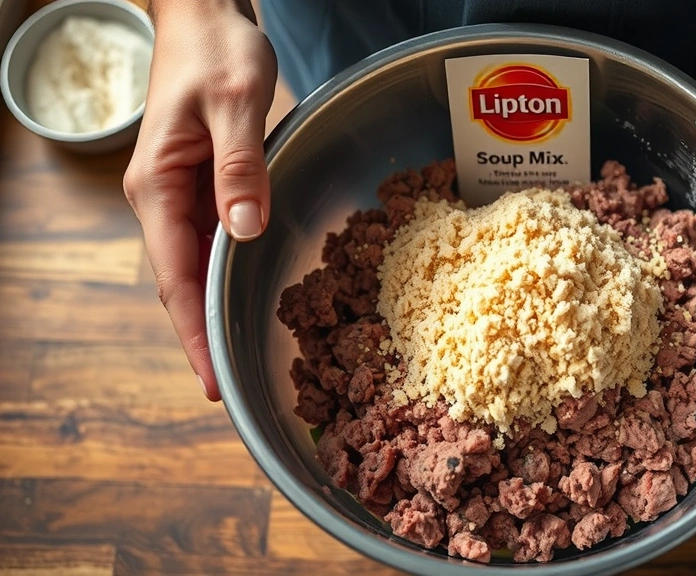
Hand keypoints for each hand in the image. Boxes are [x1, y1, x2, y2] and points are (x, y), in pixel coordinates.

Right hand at [123, 1, 276, 400]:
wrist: (205, 14)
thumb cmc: (216, 50)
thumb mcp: (236, 104)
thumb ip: (240, 168)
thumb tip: (242, 234)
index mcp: (158, 187)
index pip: (174, 278)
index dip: (194, 333)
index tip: (213, 380)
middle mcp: (160, 199)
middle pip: (179, 284)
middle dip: (202, 336)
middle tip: (232, 386)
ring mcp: (178, 195)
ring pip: (194, 269)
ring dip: (213, 312)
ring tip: (240, 359)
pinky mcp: (199, 186)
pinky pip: (210, 244)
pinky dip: (225, 277)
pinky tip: (245, 298)